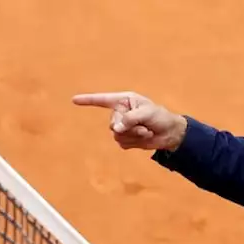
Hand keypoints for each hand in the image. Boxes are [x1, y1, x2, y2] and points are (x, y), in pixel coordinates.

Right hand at [71, 91, 187, 151]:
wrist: (170, 133)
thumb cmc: (160, 117)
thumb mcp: (147, 113)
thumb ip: (130, 119)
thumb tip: (116, 129)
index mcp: (124, 101)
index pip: (102, 100)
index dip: (88, 100)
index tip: (74, 100)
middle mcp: (120, 113)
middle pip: (112, 123)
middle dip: (128, 126)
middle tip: (143, 126)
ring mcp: (122, 127)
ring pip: (117, 135)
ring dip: (133, 135)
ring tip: (146, 131)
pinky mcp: (126, 139)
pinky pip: (122, 143)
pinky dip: (134, 142)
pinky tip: (144, 138)